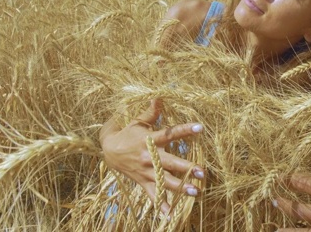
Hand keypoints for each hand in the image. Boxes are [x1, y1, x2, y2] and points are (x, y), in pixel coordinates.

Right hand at [100, 99, 204, 213]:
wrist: (108, 150)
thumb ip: (151, 112)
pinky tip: (170, 213)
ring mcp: (146, 171)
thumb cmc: (128, 134)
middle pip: (170, 162)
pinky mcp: (143, 181)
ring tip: (195, 192)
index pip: (169, 133)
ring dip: (180, 188)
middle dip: (186, 167)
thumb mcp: (138, 122)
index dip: (184, 130)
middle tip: (202, 172)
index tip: (199, 127)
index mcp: (149, 140)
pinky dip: (160, 204)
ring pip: (164, 181)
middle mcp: (149, 157)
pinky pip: (152, 195)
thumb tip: (160, 96)